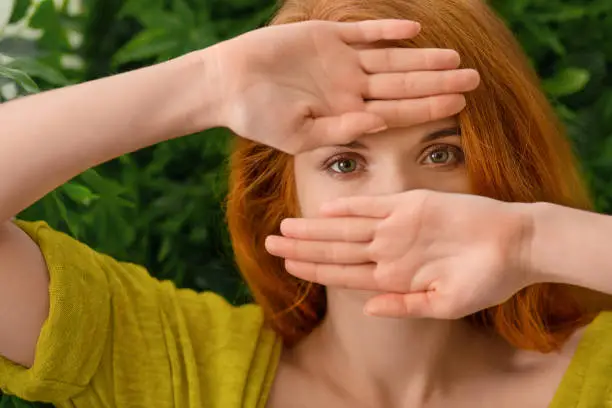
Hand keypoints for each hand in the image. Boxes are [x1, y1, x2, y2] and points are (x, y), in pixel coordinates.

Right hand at [213, 20, 479, 153]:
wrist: (227, 86)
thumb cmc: (257, 117)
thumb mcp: (299, 135)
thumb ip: (339, 130)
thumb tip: (379, 122)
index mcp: (347, 113)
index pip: (397, 112)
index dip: (428, 107)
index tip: (460, 104)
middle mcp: (350, 87)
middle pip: (403, 85)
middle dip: (437, 82)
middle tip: (475, 78)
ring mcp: (340, 61)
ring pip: (391, 58)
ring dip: (421, 58)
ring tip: (455, 57)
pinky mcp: (325, 36)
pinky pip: (362, 31)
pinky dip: (386, 30)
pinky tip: (414, 29)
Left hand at [265, 190, 534, 318]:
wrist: (516, 244)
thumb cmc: (486, 280)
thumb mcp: (445, 304)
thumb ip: (405, 305)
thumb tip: (369, 309)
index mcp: (393, 275)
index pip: (343, 272)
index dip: (313, 269)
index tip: (286, 267)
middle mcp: (389, 249)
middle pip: (336, 248)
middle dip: (301, 248)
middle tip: (268, 242)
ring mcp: (398, 226)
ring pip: (346, 227)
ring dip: (314, 229)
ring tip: (284, 228)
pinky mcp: (413, 205)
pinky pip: (375, 206)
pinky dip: (349, 207)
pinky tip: (324, 208)